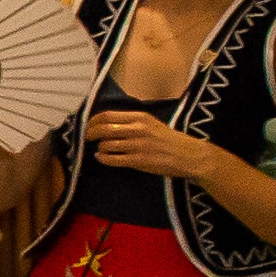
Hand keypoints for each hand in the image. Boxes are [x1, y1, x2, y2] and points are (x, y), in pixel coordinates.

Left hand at [80, 106, 213, 180]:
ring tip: (100, 149)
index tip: (89, 125)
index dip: (93, 121)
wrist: (188, 155)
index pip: (107, 115)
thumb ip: (131, 121)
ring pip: (106, 145)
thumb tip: (107, 122)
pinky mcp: (139, 161)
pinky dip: (103, 158)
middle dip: (90, 134)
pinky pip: (112, 159)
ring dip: (99, 147)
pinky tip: (102, 158)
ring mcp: (138, 145)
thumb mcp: (151, 123)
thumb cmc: (168, 140)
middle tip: (87, 138)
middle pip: (103, 129)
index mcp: (140, 117)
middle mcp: (138, 129)